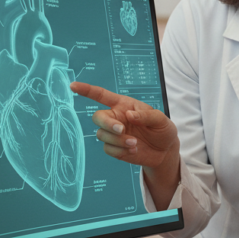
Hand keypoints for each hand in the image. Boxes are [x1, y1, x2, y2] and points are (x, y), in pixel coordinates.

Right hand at [70, 81, 180, 205]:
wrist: (164, 151)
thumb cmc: (162, 130)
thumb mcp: (160, 119)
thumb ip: (146, 115)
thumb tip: (128, 115)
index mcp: (123, 105)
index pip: (102, 96)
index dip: (87, 90)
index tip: (73, 86)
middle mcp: (115, 118)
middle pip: (98, 118)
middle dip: (107, 124)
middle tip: (121, 130)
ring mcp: (113, 134)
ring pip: (102, 135)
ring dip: (117, 140)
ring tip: (135, 143)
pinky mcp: (114, 148)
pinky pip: (108, 148)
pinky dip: (120, 150)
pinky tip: (133, 149)